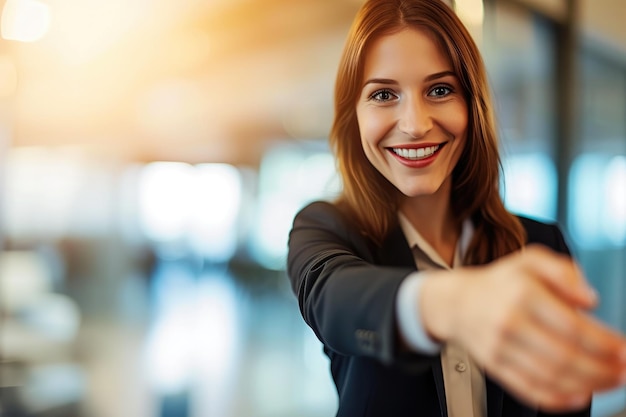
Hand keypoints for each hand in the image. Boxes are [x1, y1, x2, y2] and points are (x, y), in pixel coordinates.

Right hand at [420, 245, 625, 411]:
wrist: (456, 302)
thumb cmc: (501, 282)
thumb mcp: (530, 260)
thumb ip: (564, 271)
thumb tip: (590, 300)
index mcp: (522, 293)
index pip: (572, 326)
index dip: (605, 343)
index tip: (625, 349)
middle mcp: (508, 322)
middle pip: (565, 356)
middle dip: (602, 369)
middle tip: (624, 372)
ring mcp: (499, 347)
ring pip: (550, 376)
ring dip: (588, 385)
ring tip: (611, 382)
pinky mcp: (493, 366)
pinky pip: (529, 389)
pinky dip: (558, 399)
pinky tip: (581, 396)